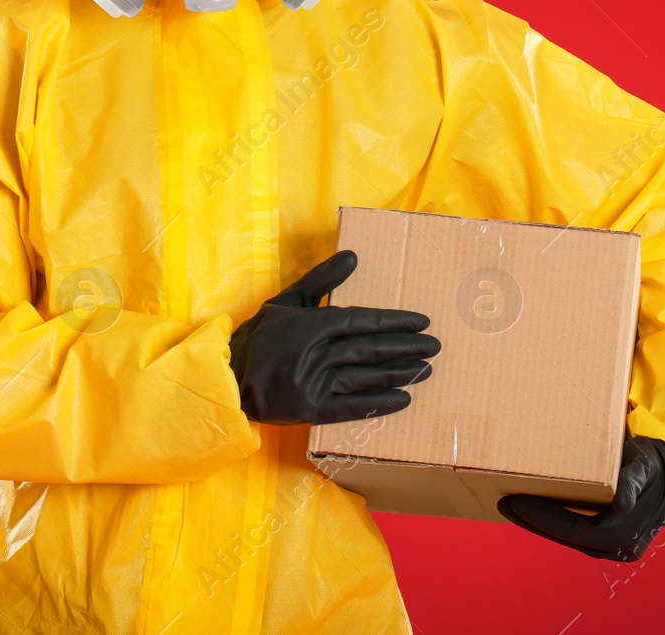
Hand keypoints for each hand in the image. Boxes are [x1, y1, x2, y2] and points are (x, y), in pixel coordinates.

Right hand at [229, 250, 440, 424]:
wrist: (229, 378)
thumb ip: (321, 280)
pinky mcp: (311, 409)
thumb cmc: (259, 336)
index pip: (362, 321)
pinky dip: (378, 404)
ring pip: (365, 376)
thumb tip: (352, 255)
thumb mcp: (286, 300)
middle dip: (406, 347)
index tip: (422, 322)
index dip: (394, 322)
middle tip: (435, 346)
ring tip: (426, 370)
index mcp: (311, 325)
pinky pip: (350, 408)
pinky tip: (403, 399)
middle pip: (369, 349)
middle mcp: (315, 354)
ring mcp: (313, 383)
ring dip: (398, 373)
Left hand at [497, 436, 664, 561]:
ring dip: (539, 524)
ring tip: (511, 506)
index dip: (544, 518)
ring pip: (569, 537)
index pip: (576, 530)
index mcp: (627, 532)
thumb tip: (622, 505)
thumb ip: (632, 482)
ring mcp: (614, 545)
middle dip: (535, 521)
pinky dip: (552, 522)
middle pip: (568, 536)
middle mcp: (621, 546)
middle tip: (504, 502)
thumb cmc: (651, 463)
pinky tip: (530, 511)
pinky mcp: (607, 538)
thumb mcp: (642, 466)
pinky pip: (575, 532)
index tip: (516, 501)